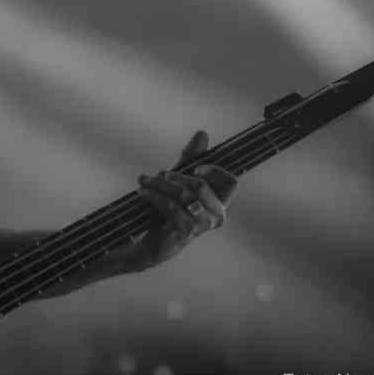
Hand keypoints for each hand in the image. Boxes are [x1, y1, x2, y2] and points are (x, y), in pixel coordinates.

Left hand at [115, 130, 237, 272]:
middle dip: (175, 176)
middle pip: (201, 185)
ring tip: (143, 182)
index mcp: (219, 203)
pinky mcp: (183, 234)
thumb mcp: (176, 180)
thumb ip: (190, 158)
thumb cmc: (164, 210)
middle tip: (158, 175)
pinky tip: (142, 192)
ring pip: (184, 195)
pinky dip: (154, 196)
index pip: (231, 182)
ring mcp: (201, 227)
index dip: (214, 171)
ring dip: (159, 184)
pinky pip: (171, 207)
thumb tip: (202, 133)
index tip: (195, 168)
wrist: (142, 241)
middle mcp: (215, 217)